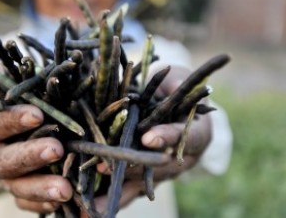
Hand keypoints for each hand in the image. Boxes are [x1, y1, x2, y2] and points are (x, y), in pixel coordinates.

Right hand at [0, 80, 72, 213]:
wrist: (29, 112)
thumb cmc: (25, 90)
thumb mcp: (15, 77)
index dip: (12, 121)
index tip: (37, 115)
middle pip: (2, 160)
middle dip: (29, 155)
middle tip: (56, 149)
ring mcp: (4, 175)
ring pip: (15, 186)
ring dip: (39, 187)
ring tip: (65, 189)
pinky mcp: (19, 191)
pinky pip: (26, 203)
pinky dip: (42, 203)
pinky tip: (61, 202)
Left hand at [96, 66, 211, 199]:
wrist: (175, 110)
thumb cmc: (174, 90)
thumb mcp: (176, 80)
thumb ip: (172, 81)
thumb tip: (166, 80)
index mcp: (196, 132)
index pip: (183, 135)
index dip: (167, 137)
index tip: (149, 138)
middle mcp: (180, 157)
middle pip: (157, 166)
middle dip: (130, 166)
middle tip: (106, 166)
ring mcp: (161, 172)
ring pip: (139, 185)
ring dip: (116, 194)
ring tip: (94, 207)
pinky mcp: (144, 179)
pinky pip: (127, 191)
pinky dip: (108, 200)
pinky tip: (89, 210)